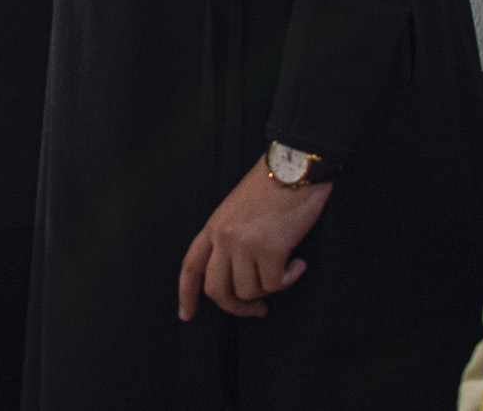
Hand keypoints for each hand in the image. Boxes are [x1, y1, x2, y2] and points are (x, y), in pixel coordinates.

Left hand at [178, 154, 330, 319]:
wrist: (292, 168)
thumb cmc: (269, 188)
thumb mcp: (236, 211)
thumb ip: (229, 239)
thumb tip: (237, 274)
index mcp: (212, 227)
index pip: (191, 266)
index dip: (186, 294)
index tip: (185, 315)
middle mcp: (223, 238)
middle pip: (217, 290)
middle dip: (237, 308)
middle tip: (258, 309)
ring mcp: (244, 244)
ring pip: (250, 291)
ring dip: (271, 288)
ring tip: (284, 268)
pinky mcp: (270, 249)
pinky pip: (276, 284)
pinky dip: (289, 279)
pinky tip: (297, 263)